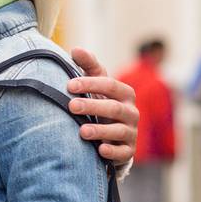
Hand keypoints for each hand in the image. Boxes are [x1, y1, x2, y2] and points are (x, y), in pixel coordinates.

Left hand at [68, 48, 137, 163]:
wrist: (113, 135)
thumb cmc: (101, 103)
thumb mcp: (96, 85)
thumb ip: (88, 66)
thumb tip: (76, 49)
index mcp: (124, 93)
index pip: (110, 85)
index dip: (91, 84)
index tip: (69, 85)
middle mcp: (131, 112)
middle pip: (113, 108)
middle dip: (92, 106)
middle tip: (71, 106)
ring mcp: (131, 132)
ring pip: (118, 130)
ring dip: (100, 130)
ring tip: (81, 131)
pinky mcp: (128, 151)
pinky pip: (123, 152)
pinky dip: (112, 151)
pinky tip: (99, 150)